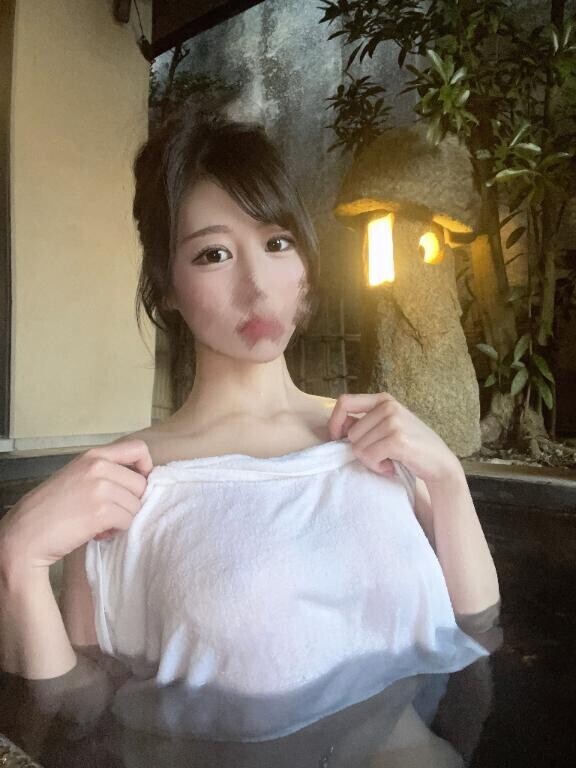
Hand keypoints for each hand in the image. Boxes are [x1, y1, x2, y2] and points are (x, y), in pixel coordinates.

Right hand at [0, 439, 152, 569]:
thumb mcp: (77, 476)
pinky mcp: (101, 511)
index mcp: (93, 456)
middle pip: (141, 484)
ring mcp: (100, 488)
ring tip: (98, 523)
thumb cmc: (51, 509)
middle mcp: (98, 467)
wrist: (25, 534)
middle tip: (107, 513)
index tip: (135, 485)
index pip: (139, 449)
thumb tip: (140, 479)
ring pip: (135, 506)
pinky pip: (127, 521)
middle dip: (129, 502)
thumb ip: (105, 472)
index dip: (145, 468)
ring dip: (121, 519)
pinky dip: (115, 531)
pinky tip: (96, 532)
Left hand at [328, 392, 459, 484]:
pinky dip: (377, 467)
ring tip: (389, 459)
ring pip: (358, 447)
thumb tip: (337, 429)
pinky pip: (369, 457)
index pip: (344, 402)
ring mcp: (393, 421)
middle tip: (382, 455)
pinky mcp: (397, 439)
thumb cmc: (410, 447)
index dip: (334, 422)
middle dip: (361, 450)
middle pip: (351, 433)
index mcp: (383, 399)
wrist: (440, 463)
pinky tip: (391, 466)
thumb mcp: (387, 427)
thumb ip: (364, 423)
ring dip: (371, 460)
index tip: (337, 439)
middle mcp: (388, 405)